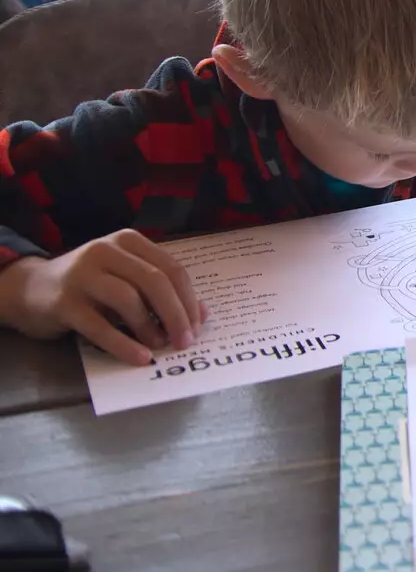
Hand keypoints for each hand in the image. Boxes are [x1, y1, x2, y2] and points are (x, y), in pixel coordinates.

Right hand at [0, 231, 205, 365]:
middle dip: (176, 314)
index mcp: (128, 241)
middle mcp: (105, 250)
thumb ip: (159, 290)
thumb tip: (200, 315)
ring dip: (150, 327)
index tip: (199, 325)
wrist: (31, 289)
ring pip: (129, 299)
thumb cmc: (90, 286)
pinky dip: (124, 344)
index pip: (171, 268)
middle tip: (186, 341)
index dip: (189, 299)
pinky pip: (100, 326)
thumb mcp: (125, 278)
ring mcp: (82, 274)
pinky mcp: (64, 301)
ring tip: (159, 346)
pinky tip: (139, 357)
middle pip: (155, 281)